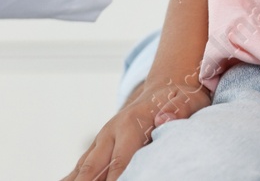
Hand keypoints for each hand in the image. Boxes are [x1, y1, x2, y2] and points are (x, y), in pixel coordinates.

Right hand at [61, 71, 210, 180]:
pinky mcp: (98, 147)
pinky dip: (72, 178)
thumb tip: (164, 120)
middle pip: (93, 168)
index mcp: (131, 123)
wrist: (164, 88)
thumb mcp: (187, 99)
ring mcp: (101, 141)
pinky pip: (80, 167)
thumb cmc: (179, 98)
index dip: (118, 180)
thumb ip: (179, 110)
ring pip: (82, 168)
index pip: (121, 162)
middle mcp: (110, 133)